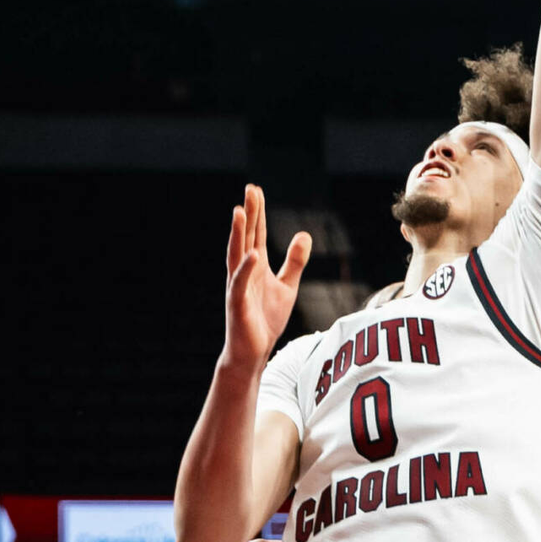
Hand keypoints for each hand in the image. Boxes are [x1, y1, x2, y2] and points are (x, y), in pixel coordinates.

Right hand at [223, 187, 309, 372]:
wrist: (253, 353)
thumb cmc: (265, 320)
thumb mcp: (287, 287)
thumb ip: (294, 262)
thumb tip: (303, 234)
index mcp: (255, 267)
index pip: (256, 234)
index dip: (257, 213)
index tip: (256, 190)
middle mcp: (243, 272)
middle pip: (245, 238)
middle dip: (248, 214)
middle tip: (249, 189)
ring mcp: (238, 287)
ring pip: (237, 255)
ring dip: (238, 234)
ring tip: (239, 211)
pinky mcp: (238, 305)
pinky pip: (240, 284)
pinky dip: (246, 269)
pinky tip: (254, 254)